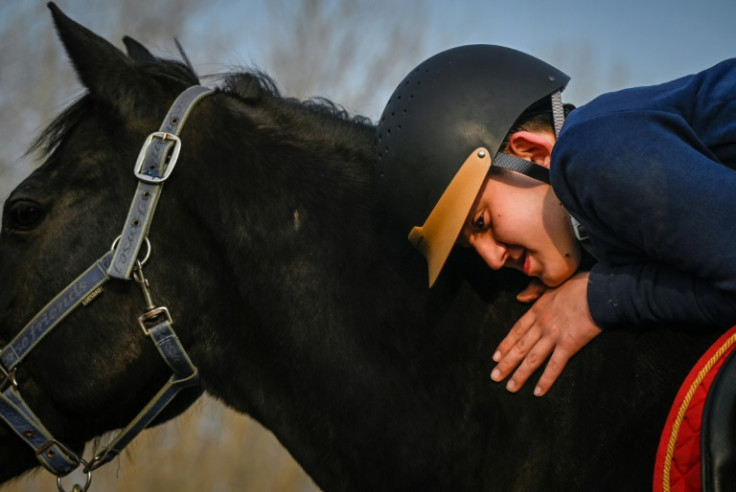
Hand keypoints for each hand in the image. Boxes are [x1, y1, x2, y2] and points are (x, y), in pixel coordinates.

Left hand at [491, 272, 600, 395]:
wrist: (599, 291)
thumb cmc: (580, 285)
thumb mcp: (552, 286)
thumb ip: (536, 293)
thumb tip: (522, 297)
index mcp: (537, 310)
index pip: (516, 331)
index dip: (505, 345)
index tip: (495, 357)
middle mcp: (541, 325)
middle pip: (520, 347)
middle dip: (506, 364)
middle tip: (494, 377)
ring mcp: (553, 335)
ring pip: (532, 359)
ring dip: (520, 375)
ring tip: (510, 388)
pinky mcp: (568, 345)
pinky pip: (554, 366)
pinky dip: (545, 380)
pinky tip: (537, 392)